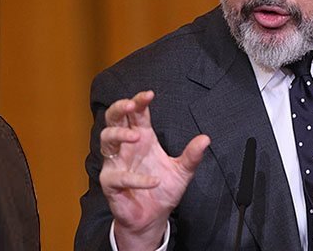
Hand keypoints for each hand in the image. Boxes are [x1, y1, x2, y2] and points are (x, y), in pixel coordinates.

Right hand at [99, 90, 209, 249]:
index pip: (136, 113)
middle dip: (119, 108)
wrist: (153, 218)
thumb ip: (192, 155)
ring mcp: (116, 163)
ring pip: (106, 139)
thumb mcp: (183, 172)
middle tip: (131, 105)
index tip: (149, 94)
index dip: (139, 101)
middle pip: (113, 118)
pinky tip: (153, 181)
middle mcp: (126, 146)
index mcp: (142, 137)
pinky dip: (135, 179)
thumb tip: (206, 138)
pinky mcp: (111, 183)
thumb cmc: (162, 190)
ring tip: (137, 135)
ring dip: (120, 134)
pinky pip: (118, 176)